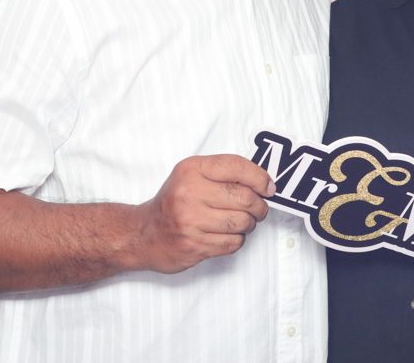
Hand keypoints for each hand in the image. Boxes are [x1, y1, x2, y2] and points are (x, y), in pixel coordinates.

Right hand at [137, 154, 276, 273]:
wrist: (144, 234)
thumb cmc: (174, 202)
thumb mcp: (191, 175)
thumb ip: (224, 173)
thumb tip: (264, 182)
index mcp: (191, 170)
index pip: (237, 167)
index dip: (260, 177)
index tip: (269, 187)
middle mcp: (189, 193)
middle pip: (245, 198)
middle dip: (259, 206)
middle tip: (258, 208)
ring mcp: (191, 221)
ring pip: (243, 222)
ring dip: (249, 224)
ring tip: (241, 222)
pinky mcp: (194, 246)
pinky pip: (233, 243)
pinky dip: (237, 240)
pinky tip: (226, 234)